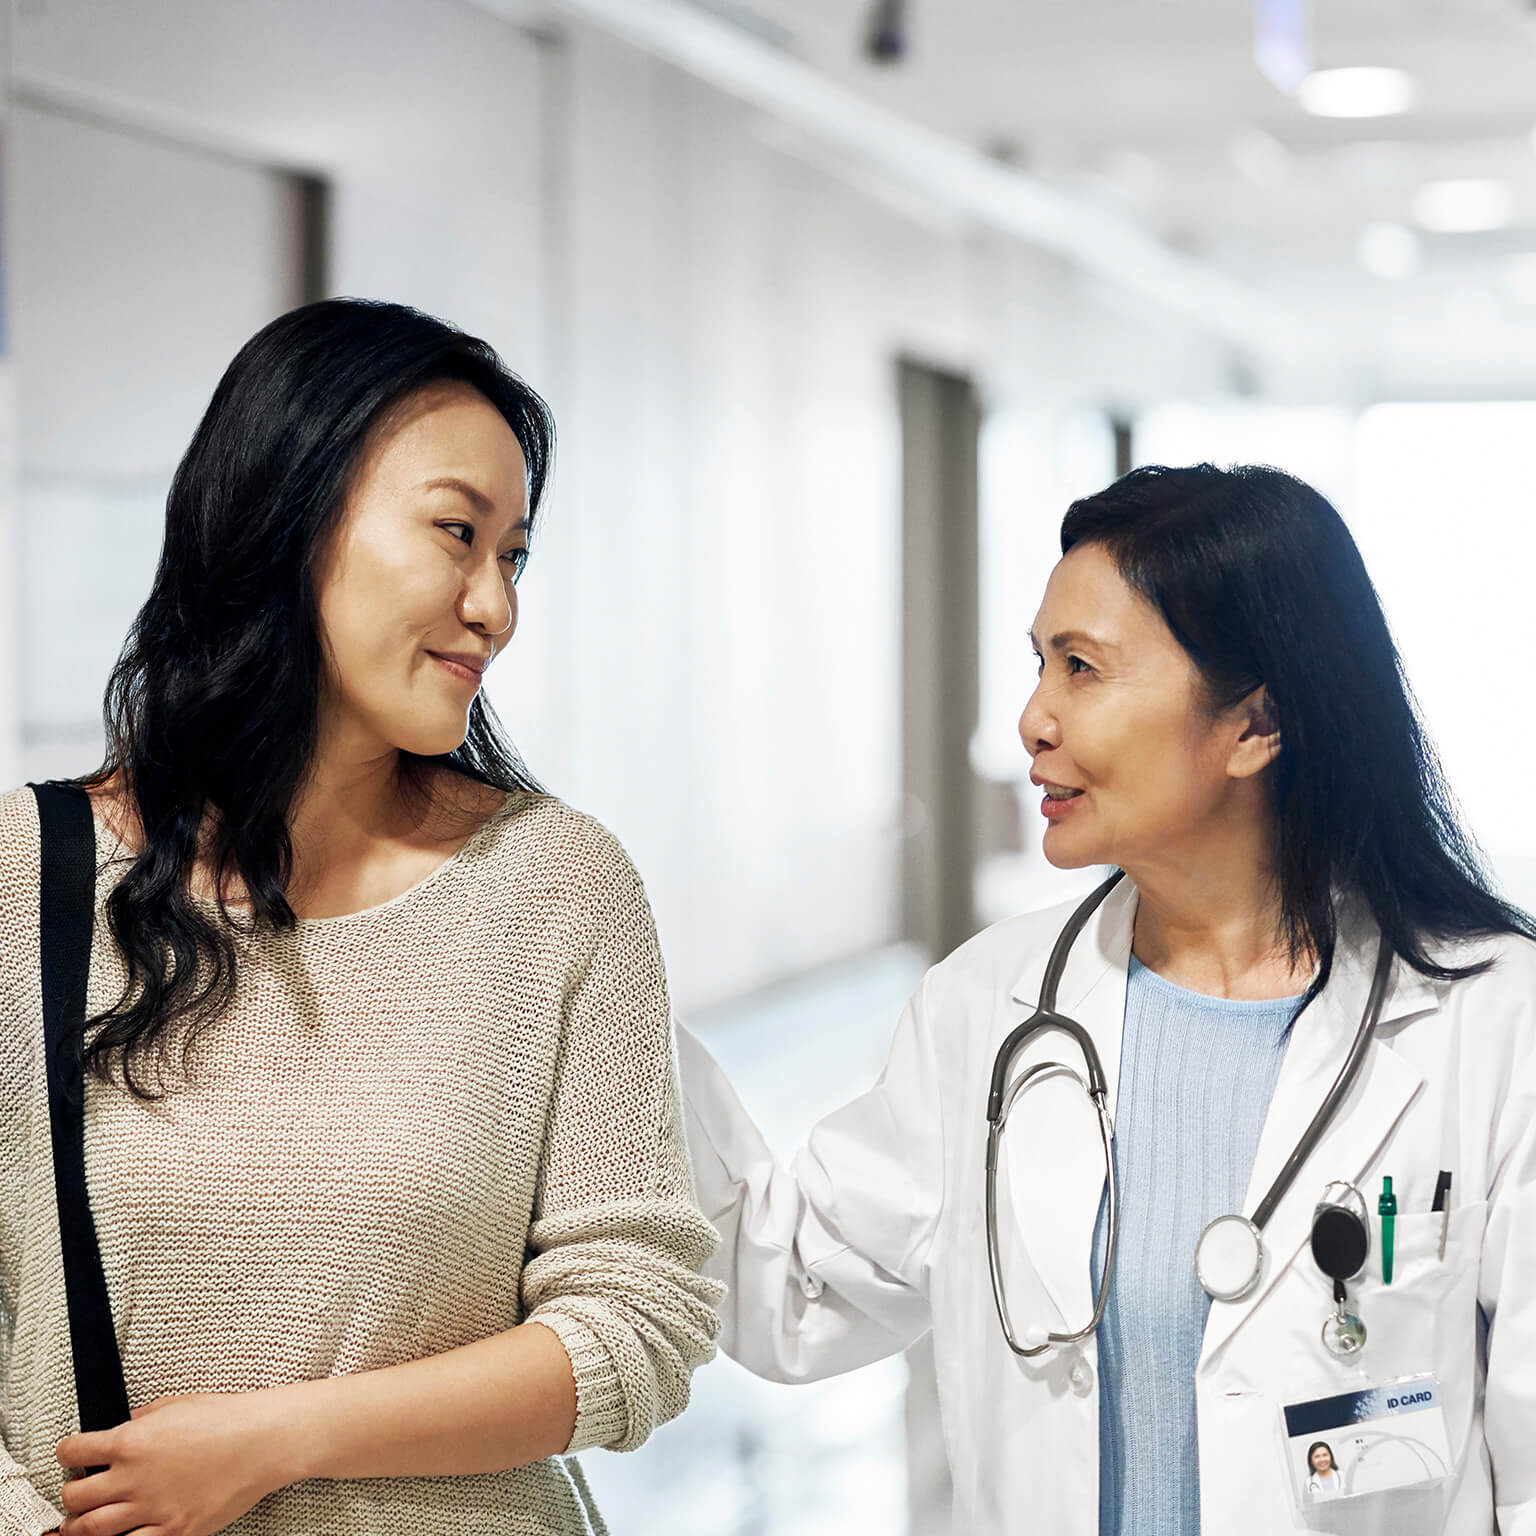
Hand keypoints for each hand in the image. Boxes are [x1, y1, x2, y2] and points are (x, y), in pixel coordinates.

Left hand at [54, 1391, 291, 1535]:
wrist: (263, 1441)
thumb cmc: (227, 1418)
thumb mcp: (177, 1404)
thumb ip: (142, 1419)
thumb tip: (124, 1428)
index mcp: (131, 1441)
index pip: (75, 1451)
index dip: (68, 1452)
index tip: (71, 1454)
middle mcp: (133, 1478)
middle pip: (75, 1496)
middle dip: (71, 1494)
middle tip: (76, 1492)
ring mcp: (151, 1508)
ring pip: (91, 1530)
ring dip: (80, 1527)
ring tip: (80, 1525)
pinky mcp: (172, 1530)